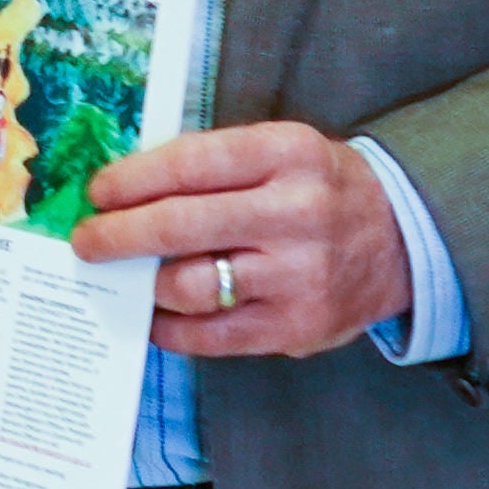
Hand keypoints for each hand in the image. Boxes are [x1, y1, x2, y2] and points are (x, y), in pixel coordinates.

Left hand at [72, 119, 410, 356]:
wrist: (401, 238)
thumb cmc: (318, 188)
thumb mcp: (279, 152)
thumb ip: (212, 167)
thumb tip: (123, 192)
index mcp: (287, 155)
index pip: (190, 164)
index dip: (131, 179)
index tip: (98, 192)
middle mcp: (296, 213)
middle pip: (181, 225)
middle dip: (118, 235)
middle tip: (88, 241)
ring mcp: (299, 276)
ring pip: (191, 286)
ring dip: (144, 283)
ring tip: (125, 276)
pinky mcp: (298, 327)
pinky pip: (212, 335)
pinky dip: (171, 327)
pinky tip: (154, 314)